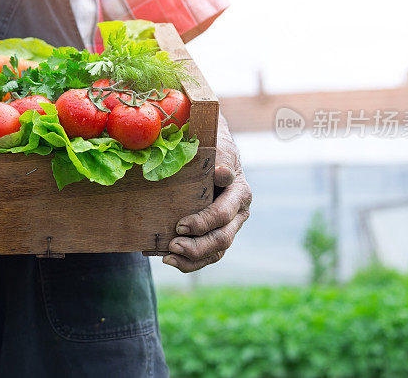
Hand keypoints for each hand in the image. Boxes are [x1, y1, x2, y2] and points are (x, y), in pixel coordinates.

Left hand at [164, 114, 250, 271]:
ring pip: (216, 252)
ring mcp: (228, 226)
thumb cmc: (214, 147)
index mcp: (240, 193)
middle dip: (197, 246)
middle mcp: (238, 214)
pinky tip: (168, 258)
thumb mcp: (219, 146)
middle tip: (172, 246)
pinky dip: (189, 261)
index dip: (203, 223)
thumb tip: (222, 174)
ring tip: (168, 258)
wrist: (212, 152)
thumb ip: (221, 158)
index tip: (180, 225)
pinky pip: (206, 254)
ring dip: (192, 259)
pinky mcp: (215, 233)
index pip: (223, 214)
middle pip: (222, 239)